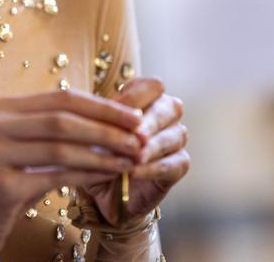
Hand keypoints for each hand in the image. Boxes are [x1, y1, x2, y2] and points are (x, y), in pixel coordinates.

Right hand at [0, 90, 144, 257]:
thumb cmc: (6, 180)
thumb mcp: (27, 147)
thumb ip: (58, 130)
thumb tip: (114, 117)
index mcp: (2, 109)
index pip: (59, 98)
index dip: (100, 105)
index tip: (135, 116)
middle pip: (61, 119)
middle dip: (107, 127)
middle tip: (139, 138)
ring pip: (60, 147)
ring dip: (102, 153)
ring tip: (131, 158)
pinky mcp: (0, 185)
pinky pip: (54, 176)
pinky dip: (87, 174)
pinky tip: (109, 176)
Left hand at [80, 77, 189, 225]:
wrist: (104, 186)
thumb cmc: (98, 150)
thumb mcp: (94, 132)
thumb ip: (102, 119)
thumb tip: (105, 110)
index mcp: (146, 98)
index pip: (153, 86)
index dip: (136, 96)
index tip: (115, 108)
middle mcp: (166, 114)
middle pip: (170, 107)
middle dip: (150, 122)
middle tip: (135, 135)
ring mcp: (175, 139)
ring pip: (175, 136)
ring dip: (152, 147)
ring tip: (133, 157)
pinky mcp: (180, 165)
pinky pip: (174, 163)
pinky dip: (153, 168)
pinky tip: (135, 172)